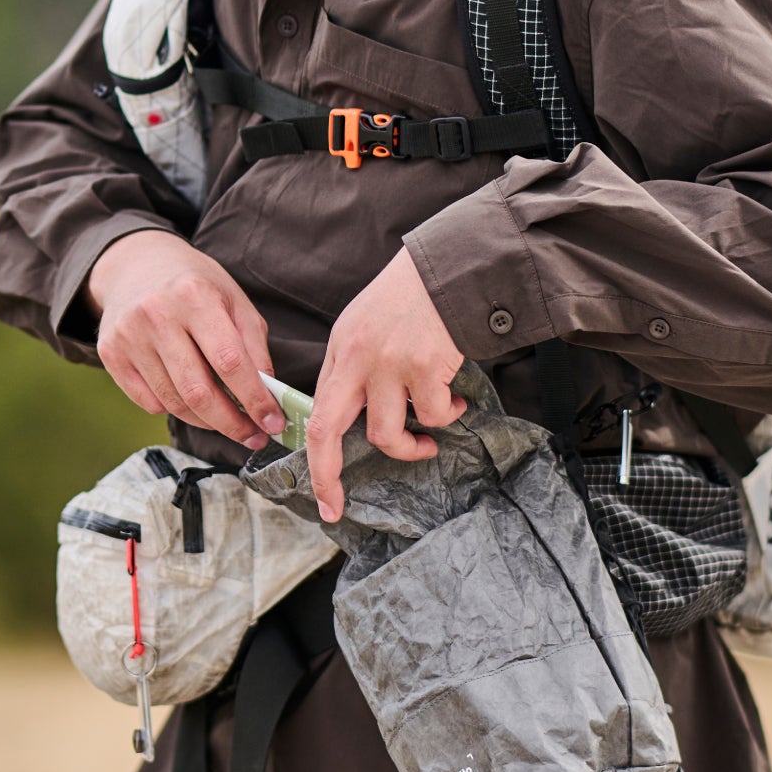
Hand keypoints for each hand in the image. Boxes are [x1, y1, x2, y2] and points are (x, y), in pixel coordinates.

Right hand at [86, 229, 284, 447]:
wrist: (137, 264)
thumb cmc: (194, 284)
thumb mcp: (234, 300)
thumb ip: (253, 346)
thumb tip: (268, 395)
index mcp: (195, 296)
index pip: (230, 362)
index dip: (254, 399)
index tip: (273, 422)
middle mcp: (157, 315)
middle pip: (198, 391)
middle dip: (231, 423)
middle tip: (253, 436)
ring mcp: (129, 335)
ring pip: (173, 402)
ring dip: (207, 421)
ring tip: (228, 422)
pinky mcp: (110, 353)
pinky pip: (148, 402)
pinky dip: (176, 410)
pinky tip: (192, 404)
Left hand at [307, 245, 466, 521]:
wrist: (453, 265)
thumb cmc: (415, 295)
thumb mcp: (368, 323)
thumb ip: (356, 365)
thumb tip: (356, 412)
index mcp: (341, 348)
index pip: (316, 411)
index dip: (314, 457)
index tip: (323, 492)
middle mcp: (356, 357)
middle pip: (327, 430)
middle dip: (326, 476)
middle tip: (336, 505)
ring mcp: (388, 364)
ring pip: (385, 434)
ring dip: (412, 445)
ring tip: (431, 435)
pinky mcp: (423, 367)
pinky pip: (433, 416)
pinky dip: (448, 415)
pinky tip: (457, 398)